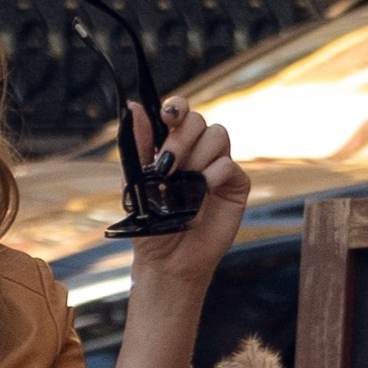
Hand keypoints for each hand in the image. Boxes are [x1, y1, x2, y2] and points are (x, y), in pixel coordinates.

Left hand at [124, 94, 248, 295]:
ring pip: (217, 135)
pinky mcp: (235, 185)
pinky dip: (213, 175)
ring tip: (182, 183)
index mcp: (171, 146)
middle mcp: (197, 151)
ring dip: (197, 155)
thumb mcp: (136, 182)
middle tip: (166, 165)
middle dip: (181, 139)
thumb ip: (138, 145)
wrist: (167, 260)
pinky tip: (201, 192)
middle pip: (199, 120)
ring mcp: (217, 166)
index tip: (167, 117)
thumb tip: (132, 107)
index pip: (179, 112)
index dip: (176, 107)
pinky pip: (229, 164)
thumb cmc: (150, 223)